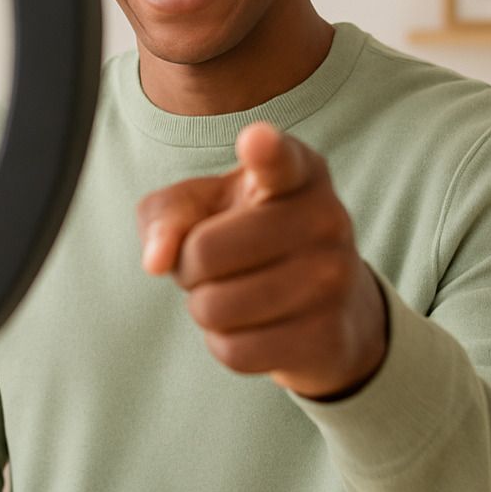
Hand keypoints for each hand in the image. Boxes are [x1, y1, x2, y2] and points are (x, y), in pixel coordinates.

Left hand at [136, 121, 387, 400]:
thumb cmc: (248, 237)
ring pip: (215, 307)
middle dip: (188, 267)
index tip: (255, 140)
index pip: (280, 160)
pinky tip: (250, 327)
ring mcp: (334, 279)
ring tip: (233, 292)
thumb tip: (156, 261)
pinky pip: (235, 351)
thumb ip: (167, 215)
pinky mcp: (329, 336)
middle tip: (212, 265)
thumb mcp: (203, 208)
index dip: (265, 150)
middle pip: (206, 251)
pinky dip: (224, 343)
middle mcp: (326, 218)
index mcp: (298, 172)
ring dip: (204, 308)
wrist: (328, 303)